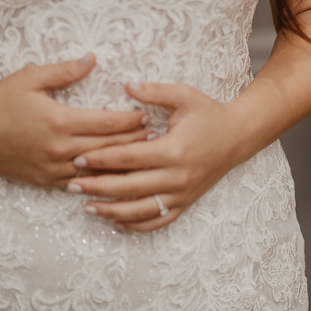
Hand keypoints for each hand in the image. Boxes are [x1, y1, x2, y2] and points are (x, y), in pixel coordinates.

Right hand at [0, 53, 151, 187]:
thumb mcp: (30, 78)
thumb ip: (66, 70)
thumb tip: (93, 58)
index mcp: (60, 121)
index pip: (108, 123)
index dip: (132, 121)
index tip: (149, 116)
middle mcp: (60, 148)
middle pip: (109, 148)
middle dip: (135, 143)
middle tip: (158, 138)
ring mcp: (53, 168)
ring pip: (98, 170)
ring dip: (123, 164)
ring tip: (146, 159)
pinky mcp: (45, 181)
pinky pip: (80, 184)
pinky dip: (100, 181)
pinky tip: (117, 179)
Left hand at [66, 82, 246, 231]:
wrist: (238, 136)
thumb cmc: (209, 114)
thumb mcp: (184, 96)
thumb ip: (154, 92)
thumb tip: (127, 85)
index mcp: (173, 149)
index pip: (129, 158)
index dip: (102, 158)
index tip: (79, 157)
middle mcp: (177, 176)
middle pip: (129, 187)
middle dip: (97, 187)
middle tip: (72, 185)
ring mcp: (182, 193)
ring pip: (141, 210)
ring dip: (112, 210)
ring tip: (88, 208)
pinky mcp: (187, 202)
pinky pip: (159, 220)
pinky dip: (137, 224)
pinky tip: (117, 221)